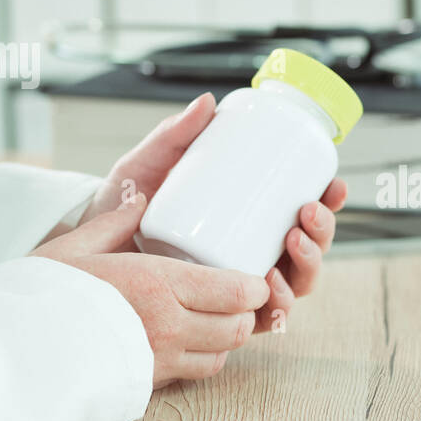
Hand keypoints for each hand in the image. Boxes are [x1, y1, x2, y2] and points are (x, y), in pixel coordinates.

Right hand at [32, 195, 268, 387]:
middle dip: (245, 313)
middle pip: (238, 327)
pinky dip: (200, 360)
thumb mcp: (75, 248)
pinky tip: (185, 342)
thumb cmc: (38, 293)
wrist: (5, 349)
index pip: (238, 292)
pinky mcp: (145, 383)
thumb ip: (114, 222)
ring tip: (211, 319)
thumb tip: (138, 198)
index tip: (250, 277)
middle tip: (234, 297)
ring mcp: (158, 359)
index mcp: (158, 284)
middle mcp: (167, 325)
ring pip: (221, 355)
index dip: (255, 287)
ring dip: (224, 339)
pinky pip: (192, 374)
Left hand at [77, 92, 347, 330]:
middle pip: (308, 248)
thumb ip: (176, 134)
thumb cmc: (124, 204)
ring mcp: (241, 285)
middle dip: (322, 233)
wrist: (87, 248)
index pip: (303, 211)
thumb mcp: (152, 164)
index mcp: (251, 218)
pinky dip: (277, 306)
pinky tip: (273, 289)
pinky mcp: (222, 312)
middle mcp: (253, 253)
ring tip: (292, 241)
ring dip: (307, 266)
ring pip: (296, 283)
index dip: (329, 201)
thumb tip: (207, 102)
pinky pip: (262, 318)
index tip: (333, 185)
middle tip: (307, 213)